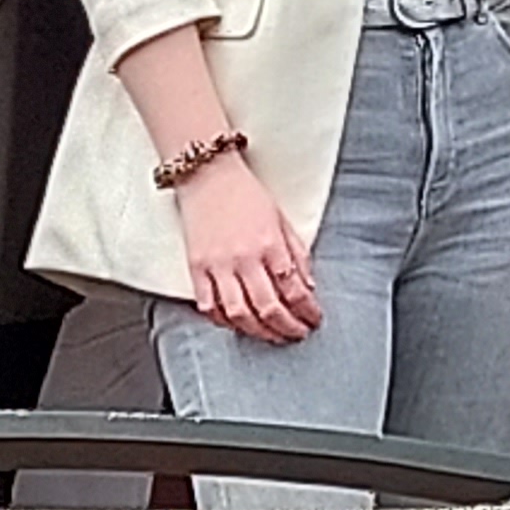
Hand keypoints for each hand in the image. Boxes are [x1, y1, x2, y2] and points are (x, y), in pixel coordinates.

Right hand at [176, 155, 319, 342]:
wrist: (207, 173)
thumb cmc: (245, 193)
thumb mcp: (281, 219)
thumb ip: (297, 254)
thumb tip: (308, 287)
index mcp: (270, 244)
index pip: (294, 289)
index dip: (308, 311)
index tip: (313, 318)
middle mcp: (244, 258)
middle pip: (269, 308)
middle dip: (288, 328)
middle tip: (297, 334)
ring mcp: (217, 265)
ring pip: (239, 314)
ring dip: (259, 332)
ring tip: (272, 336)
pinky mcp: (196, 267)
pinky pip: (208, 306)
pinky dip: (223, 321)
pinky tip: (236, 324)